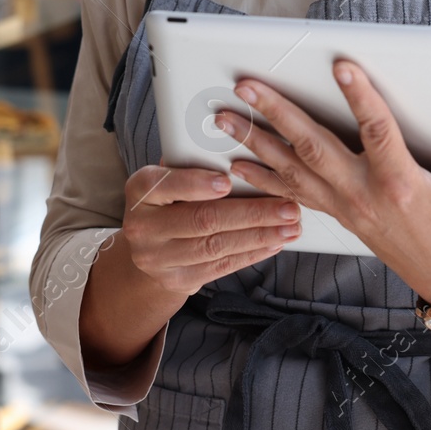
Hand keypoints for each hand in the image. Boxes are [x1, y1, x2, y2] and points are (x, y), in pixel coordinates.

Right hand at [119, 164, 302, 296]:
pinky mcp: (177, 280)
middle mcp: (143, 226)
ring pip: (216, 246)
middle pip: (202, 220)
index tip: (228, 181)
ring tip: (290, 226)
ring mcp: (157, 258)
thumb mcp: (167, 177)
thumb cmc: (166, 200)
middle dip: (251, 213)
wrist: (145, 249)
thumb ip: (190, 165)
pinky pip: (221, 267)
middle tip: (287, 206)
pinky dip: (252, 254)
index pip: (166, 185)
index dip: (197, 184)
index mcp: (140, 190)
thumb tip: (231, 149)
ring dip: (260, 236)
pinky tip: (274, 243)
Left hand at [220, 59, 430, 307]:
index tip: (341, 66)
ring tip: (224, 117)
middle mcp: (364, 193)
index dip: (361, 97)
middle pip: (313, 146)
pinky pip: (291, 193)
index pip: (378, 131)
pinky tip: (235, 164)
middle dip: (276, 113)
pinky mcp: (335, 213)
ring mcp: (344, 205)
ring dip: (254, 141)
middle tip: (247, 85)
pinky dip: (261, 177)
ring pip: (291, 169)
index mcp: (401, 181)